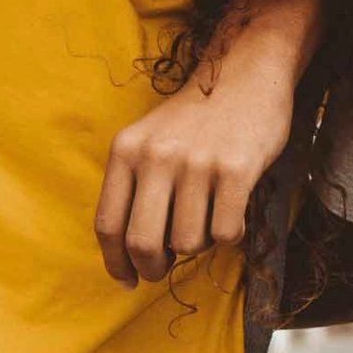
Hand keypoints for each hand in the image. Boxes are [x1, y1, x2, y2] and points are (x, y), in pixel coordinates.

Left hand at [94, 54, 295, 286]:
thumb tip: (130, 256)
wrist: (245, 72)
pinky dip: (230, 234)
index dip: (115, 262)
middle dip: (153, 268)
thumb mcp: (149, 140)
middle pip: (143, 243)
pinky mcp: (236, 170)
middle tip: (165, 266)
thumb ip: (134, 187)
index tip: (127, 279)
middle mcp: (156, 155)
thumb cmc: (196, 119)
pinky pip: (226, 233)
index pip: (108, 224)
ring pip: (188, 243)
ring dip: (199, 243)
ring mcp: (196, 163)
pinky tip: (232, 209)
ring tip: (206, 215)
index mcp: (126, 150)